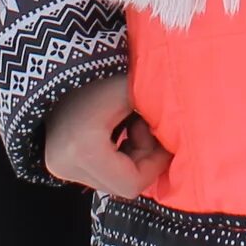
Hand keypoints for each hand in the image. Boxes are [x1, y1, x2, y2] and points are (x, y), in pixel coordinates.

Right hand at [40, 74, 170, 196]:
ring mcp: (60, 167)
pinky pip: (99, 171)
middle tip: (144, 124)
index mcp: (84, 150)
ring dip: (129, 155)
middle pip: (121, 184)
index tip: (163, 137)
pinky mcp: (60, 163)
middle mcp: (66, 166)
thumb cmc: (101, 71)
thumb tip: (185, 136)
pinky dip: (116, 154)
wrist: (60, 61)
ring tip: (130, 122)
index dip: (154, 164)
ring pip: (111, 179)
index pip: (131, 184)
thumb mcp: (133, 90)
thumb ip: (158, 115)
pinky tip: (118, 128)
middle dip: (142, 158)